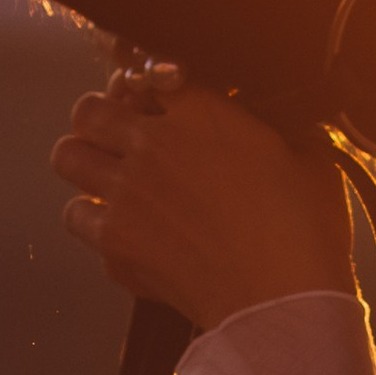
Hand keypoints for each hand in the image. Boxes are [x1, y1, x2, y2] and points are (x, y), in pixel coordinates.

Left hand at [52, 60, 356, 329]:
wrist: (283, 301)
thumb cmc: (305, 231)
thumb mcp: (309, 158)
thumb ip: (276, 129)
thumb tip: (271, 126)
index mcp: (202, 114)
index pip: (150, 73)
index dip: (152, 85)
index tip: (161, 97)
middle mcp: (151, 147)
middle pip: (89, 109)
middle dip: (102, 118)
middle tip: (121, 133)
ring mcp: (125, 197)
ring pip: (66, 156)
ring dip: (85, 161)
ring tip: (109, 175)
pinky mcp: (115, 246)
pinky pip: (78, 218)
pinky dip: (95, 222)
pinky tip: (124, 229)